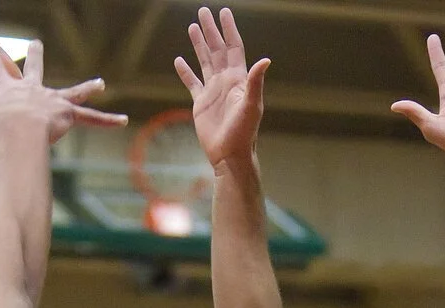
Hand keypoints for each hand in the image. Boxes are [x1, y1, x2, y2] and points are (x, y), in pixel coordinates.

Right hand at [0, 38, 126, 146]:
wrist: (22, 130)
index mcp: (9, 89)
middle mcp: (33, 90)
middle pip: (34, 69)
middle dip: (34, 55)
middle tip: (36, 42)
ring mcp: (52, 102)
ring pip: (71, 93)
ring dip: (85, 88)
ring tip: (99, 83)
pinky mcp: (68, 115)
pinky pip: (91, 119)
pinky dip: (106, 120)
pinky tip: (123, 120)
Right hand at [175, 8, 269, 169]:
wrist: (229, 155)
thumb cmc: (244, 133)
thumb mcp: (251, 106)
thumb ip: (256, 82)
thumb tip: (265, 60)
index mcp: (238, 79)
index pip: (233, 48)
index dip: (228, 30)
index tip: (224, 12)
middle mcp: (225, 81)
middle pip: (217, 49)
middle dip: (211, 30)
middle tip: (203, 11)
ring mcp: (213, 91)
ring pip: (204, 61)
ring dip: (199, 44)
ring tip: (192, 27)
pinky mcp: (201, 103)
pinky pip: (192, 82)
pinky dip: (185, 71)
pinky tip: (179, 60)